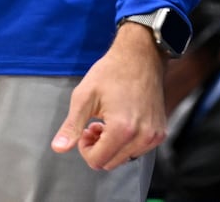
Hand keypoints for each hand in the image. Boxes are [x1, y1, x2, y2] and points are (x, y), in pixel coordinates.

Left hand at [50, 24, 166, 170]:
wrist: (140, 57)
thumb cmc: (110, 73)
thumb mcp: (84, 97)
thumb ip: (72, 126)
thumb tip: (58, 149)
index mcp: (122, 130)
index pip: (97, 161)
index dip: (85, 148)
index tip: (85, 128)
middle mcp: (143, 137)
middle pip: (111, 163)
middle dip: (98, 148)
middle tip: (94, 124)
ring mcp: (154, 136)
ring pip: (125, 158)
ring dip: (112, 146)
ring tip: (107, 121)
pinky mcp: (161, 133)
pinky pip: (138, 150)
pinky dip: (126, 142)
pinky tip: (122, 122)